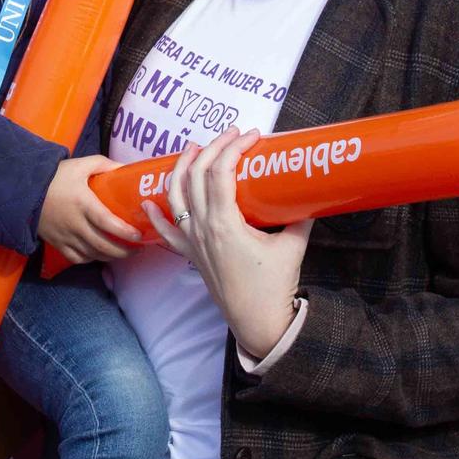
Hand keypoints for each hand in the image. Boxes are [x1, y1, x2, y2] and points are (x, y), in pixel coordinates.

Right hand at [37, 156, 143, 263]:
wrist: (24, 190)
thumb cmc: (55, 177)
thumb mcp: (80, 165)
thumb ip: (103, 164)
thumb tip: (125, 168)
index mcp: (83, 203)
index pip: (107, 222)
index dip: (124, 232)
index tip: (139, 236)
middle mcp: (75, 224)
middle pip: (103, 245)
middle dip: (124, 251)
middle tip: (138, 248)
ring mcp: (66, 236)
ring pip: (92, 255)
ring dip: (111, 257)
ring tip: (124, 253)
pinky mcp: (57, 244)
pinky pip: (77, 258)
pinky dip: (91, 259)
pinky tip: (99, 254)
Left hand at [141, 129, 311, 361]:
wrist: (258, 322)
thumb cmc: (274, 286)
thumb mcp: (293, 246)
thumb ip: (301, 217)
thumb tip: (309, 193)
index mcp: (225, 223)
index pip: (221, 172)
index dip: (234, 148)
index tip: (252, 136)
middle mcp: (202, 228)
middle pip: (196, 176)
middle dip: (211, 148)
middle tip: (231, 135)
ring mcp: (193, 241)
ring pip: (175, 196)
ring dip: (181, 169)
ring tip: (192, 149)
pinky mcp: (191, 255)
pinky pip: (166, 231)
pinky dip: (155, 214)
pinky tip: (149, 201)